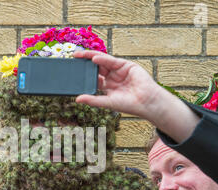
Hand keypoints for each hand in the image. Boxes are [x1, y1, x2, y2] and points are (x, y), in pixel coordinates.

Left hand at [74, 50, 199, 142]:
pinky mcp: (126, 65)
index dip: (83, 75)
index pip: (93, 79)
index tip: (72, 72)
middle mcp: (112, 77)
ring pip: (102, 62)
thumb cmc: (128, 105)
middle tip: (73, 58)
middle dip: (85, 63)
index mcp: (107, 87)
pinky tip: (94, 59)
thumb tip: (77, 99)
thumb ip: (92, 100)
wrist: (146, 102)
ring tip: (79, 55)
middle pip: (96, 68)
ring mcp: (119, 70)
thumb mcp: (107, 102)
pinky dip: (103, 59)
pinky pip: (112, 61)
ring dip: (91, 57)